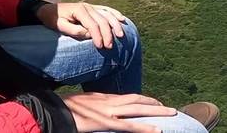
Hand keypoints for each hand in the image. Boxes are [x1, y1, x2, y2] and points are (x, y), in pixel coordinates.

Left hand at [36, 2, 127, 48]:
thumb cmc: (53, 19)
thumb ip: (73, 30)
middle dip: (107, 34)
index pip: (92, 24)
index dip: (97, 36)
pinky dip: (115, 14)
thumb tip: (88, 34)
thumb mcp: (59, 26)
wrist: (48, 10)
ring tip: (120, 36)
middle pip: (102, 20)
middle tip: (109, 47)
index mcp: (79, 10)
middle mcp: (87, 7)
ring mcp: (91, 6)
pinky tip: (122, 19)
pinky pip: (106, 9)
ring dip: (115, 25)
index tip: (100, 47)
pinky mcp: (92, 8)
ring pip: (107, 14)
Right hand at [62, 92, 176, 132]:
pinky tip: (157, 130)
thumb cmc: (65, 108)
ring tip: (171, 113)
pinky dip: (144, 128)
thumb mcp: (82, 103)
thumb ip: (94, 105)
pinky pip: (129, 126)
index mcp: (103, 97)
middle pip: (137, 100)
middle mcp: (109, 101)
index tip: (153, 102)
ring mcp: (109, 111)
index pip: (128, 97)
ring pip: (138, 109)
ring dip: (156, 111)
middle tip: (169, 109)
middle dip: (154, 104)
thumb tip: (100, 108)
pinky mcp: (106, 122)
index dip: (142, 99)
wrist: (55, 111)